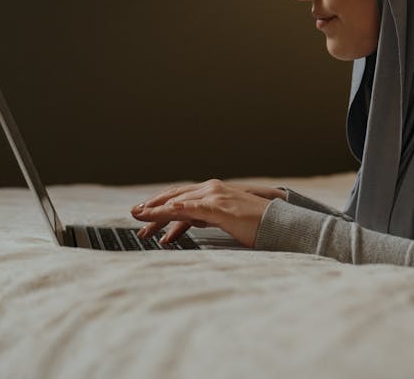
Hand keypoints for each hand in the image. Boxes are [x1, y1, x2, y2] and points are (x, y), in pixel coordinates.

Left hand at [130, 180, 275, 247]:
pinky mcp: (223, 209)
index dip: (158, 204)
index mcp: (212, 192)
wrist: (279, 223)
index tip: (142, 215)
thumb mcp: (223, 219)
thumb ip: (205, 216)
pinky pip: (198, 208)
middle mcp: (212, 190)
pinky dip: (182, 208)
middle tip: (134, 215)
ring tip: (142, 216)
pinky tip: (170, 210)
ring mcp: (217, 198)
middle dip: (152, 206)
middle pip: (175, 197)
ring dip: (159, 209)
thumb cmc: (254, 223)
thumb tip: (187, 221)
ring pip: (181, 202)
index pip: (179, 196)